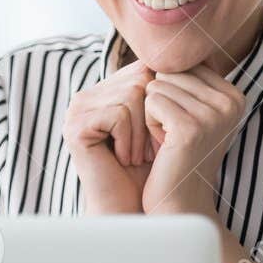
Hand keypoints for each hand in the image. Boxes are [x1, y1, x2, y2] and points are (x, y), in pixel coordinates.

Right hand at [63, 60, 156, 213]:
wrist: (132, 209)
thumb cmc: (150, 170)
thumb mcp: (160, 123)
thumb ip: (161, 89)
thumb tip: (187, 53)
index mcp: (105, 91)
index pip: (144, 68)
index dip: (160, 102)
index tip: (159, 135)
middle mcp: (88, 96)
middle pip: (140, 78)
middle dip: (152, 118)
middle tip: (145, 149)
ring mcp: (77, 110)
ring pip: (132, 95)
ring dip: (143, 133)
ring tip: (134, 156)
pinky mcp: (75, 127)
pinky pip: (118, 113)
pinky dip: (130, 140)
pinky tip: (122, 159)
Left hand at [141, 66, 246, 217]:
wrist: (179, 202)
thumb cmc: (177, 156)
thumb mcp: (191, 112)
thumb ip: (187, 79)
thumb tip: (170, 42)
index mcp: (235, 94)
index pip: (184, 64)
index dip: (171, 92)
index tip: (181, 124)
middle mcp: (231, 101)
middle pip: (170, 72)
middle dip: (160, 101)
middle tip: (172, 135)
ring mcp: (213, 115)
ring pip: (157, 85)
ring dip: (152, 114)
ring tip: (168, 141)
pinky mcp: (190, 128)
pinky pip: (150, 101)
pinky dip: (148, 124)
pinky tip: (162, 146)